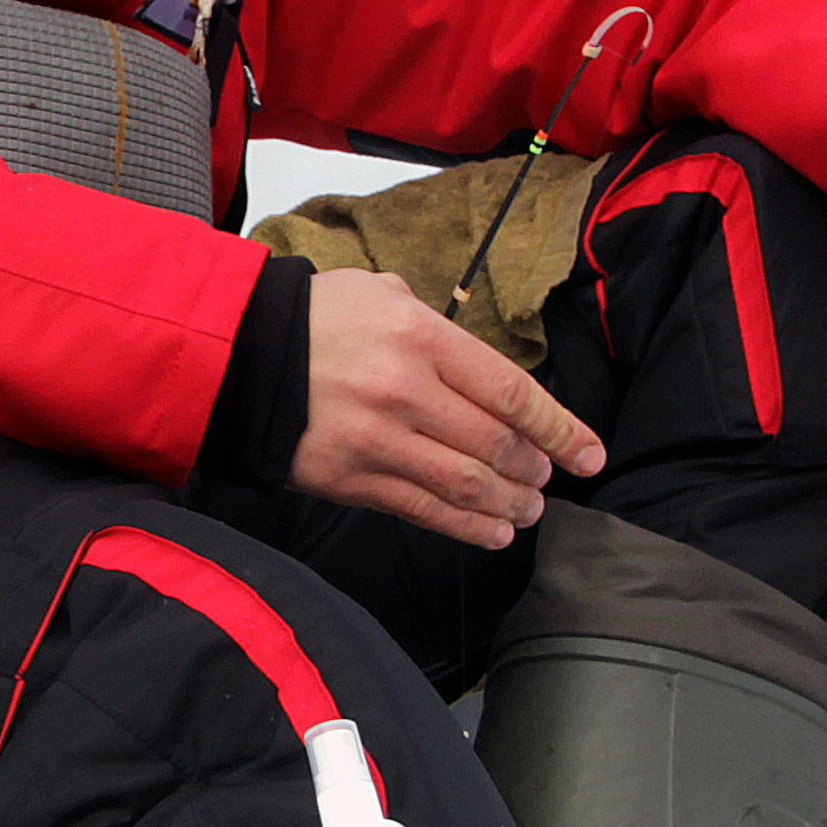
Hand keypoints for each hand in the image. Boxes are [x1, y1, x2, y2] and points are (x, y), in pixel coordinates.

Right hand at [289, 271, 607, 547]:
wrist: (238, 355)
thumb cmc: (316, 318)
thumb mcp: (381, 293)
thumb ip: (437, 325)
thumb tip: (477, 365)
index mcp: (420, 337)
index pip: (511, 392)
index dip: (560, 429)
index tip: (588, 455)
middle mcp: (405, 390)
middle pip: (495, 444)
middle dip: (534, 469)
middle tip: (547, 479)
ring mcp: (378, 440)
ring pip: (466, 485)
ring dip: (508, 504)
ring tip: (528, 511)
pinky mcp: (351, 478)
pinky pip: (423, 511)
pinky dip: (467, 528)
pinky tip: (492, 533)